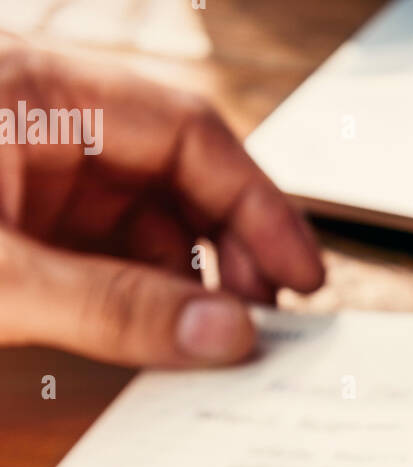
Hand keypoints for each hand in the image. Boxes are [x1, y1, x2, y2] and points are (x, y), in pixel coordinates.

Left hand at [0, 39, 323, 365]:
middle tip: (266, 321)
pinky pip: (108, 262)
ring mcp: (29, 181)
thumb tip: (226, 335)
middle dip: (234, 250)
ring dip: (195, 284)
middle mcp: (41, 130)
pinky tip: (173, 341)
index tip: (300, 273)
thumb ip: (112, 308)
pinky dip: (148, 302)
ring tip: (223, 340)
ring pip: (147, 226)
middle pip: (178, 177)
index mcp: (34, 94)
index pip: (186, 130)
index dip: (257, 204)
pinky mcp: (19, 233)